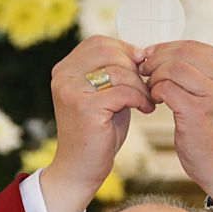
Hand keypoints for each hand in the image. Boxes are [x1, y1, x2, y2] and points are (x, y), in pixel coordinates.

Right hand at [43, 36, 153, 211]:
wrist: (80, 169)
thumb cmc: (97, 133)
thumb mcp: (104, 95)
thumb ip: (114, 73)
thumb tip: (140, 52)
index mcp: (64, 69)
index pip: (98, 42)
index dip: (124, 49)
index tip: (142, 66)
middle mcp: (63, 76)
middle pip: (109, 52)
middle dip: (134, 67)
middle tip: (147, 85)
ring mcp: (72, 90)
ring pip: (119, 72)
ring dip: (141, 86)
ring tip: (148, 100)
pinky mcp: (86, 107)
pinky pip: (124, 92)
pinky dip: (141, 99)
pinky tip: (146, 109)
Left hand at [140, 41, 212, 199]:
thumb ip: (196, 71)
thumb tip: (158, 51)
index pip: (193, 46)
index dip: (166, 48)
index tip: (149, 55)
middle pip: (182, 54)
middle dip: (156, 60)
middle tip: (144, 71)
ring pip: (173, 68)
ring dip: (155, 76)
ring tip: (152, 89)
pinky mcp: (197, 111)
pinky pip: (166, 88)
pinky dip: (155, 91)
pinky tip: (156, 101)